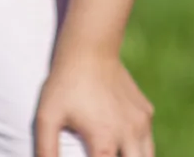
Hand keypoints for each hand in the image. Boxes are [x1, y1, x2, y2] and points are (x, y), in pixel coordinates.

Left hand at [34, 51, 153, 156]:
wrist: (90, 47)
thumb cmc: (65, 84)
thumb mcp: (46, 118)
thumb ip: (46, 151)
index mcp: (105, 140)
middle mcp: (128, 133)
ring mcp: (140, 121)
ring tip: (117, 155)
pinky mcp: (145, 110)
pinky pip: (147, 139)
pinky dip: (139, 148)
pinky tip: (124, 146)